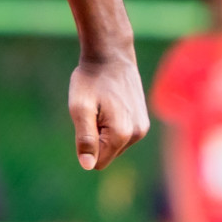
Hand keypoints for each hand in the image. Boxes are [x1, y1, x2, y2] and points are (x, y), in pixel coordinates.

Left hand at [68, 52, 148, 170]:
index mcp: (121, 134)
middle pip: (107, 154)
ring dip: (103, 131)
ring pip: (114, 145)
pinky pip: (122, 135)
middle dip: (95, 138)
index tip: (85, 121)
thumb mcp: (79, 107)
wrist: (110, 55)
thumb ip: (85, 138)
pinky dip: (112, 124)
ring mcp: (142, 128)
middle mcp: (137, 135)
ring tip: (101, 106)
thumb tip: (87, 165)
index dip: (85, 146)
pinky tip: (109, 105)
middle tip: (92, 111)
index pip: (98, 162)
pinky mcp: (143, 121)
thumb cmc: (90, 80)